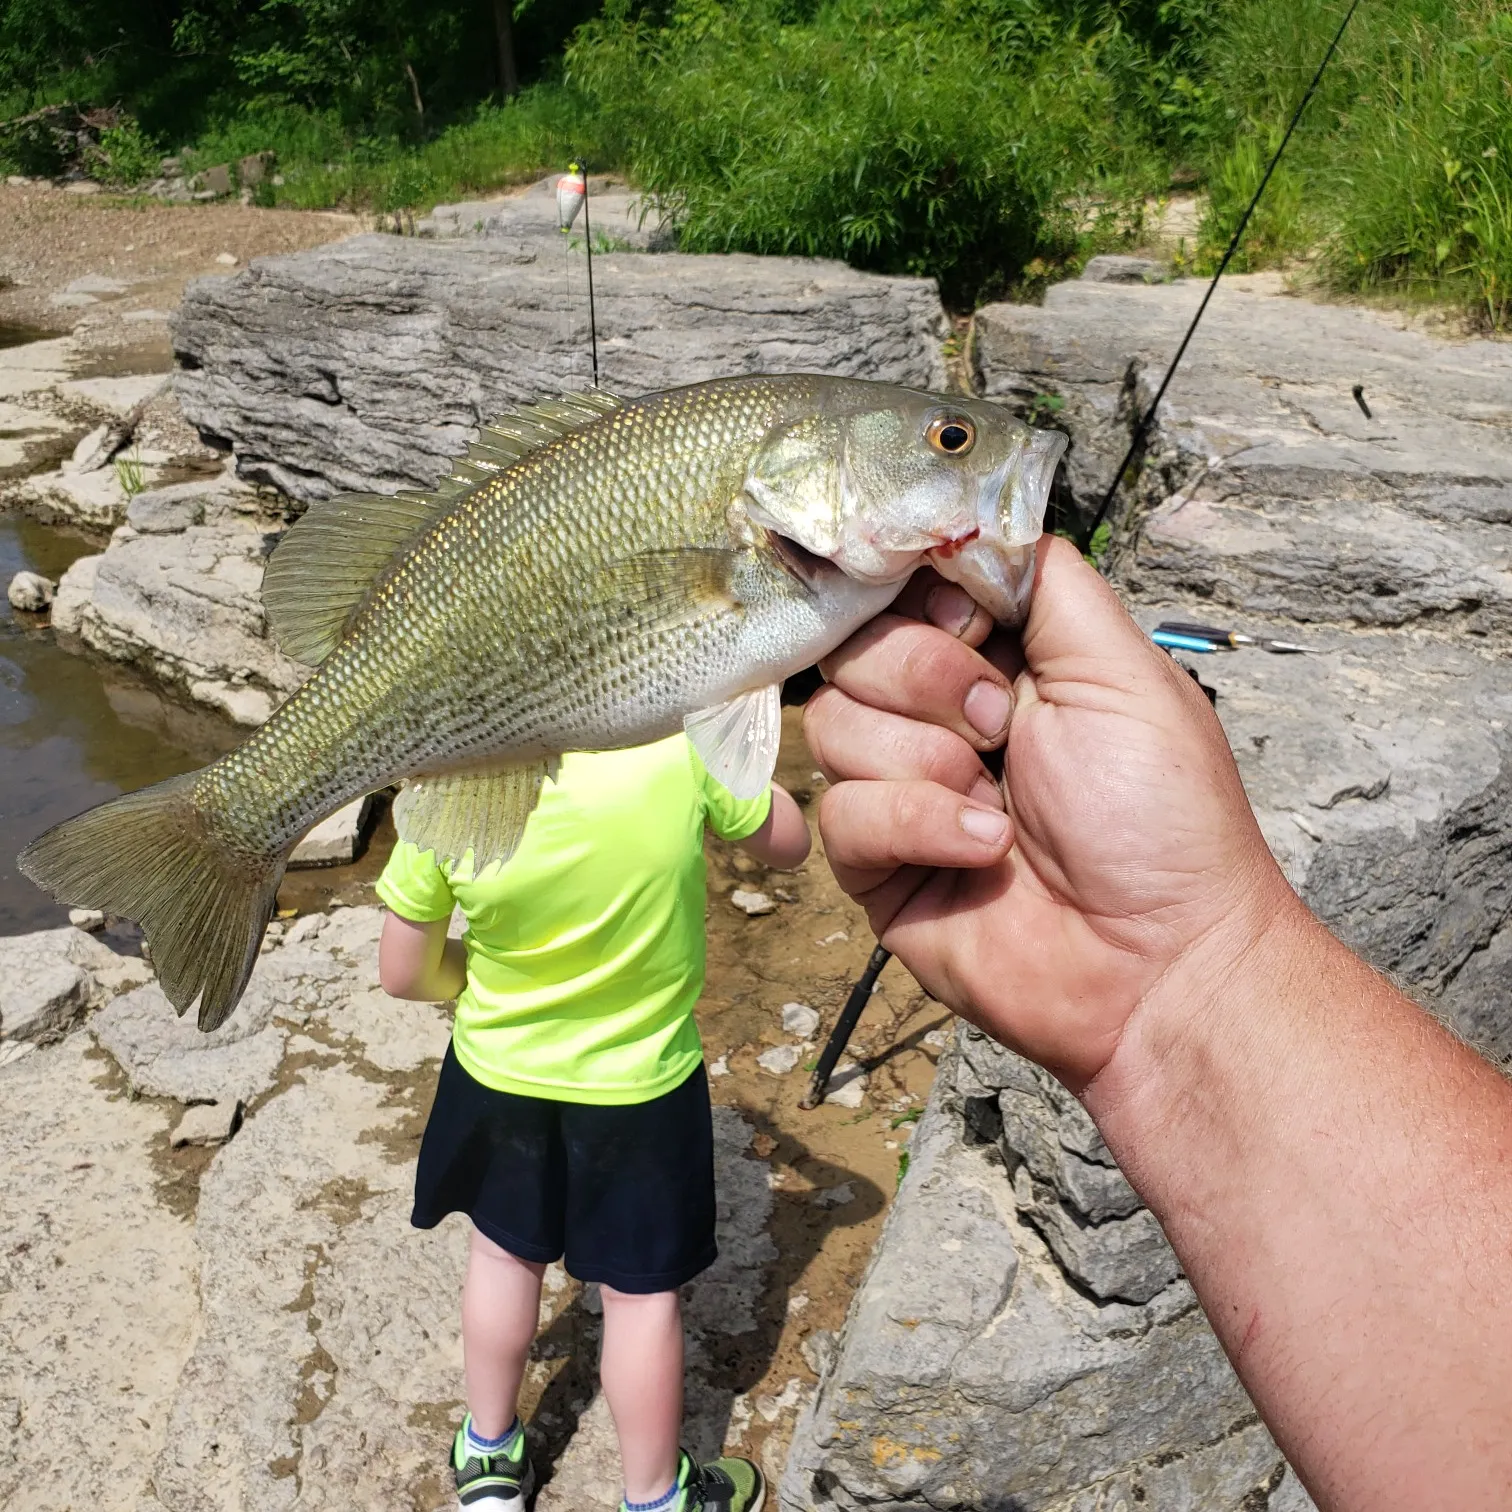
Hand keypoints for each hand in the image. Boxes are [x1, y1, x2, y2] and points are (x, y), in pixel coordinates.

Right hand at [804, 536, 1297, 1088]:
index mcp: (1000, 660)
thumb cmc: (1161, 820)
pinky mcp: (877, 865)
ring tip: (1000, 805)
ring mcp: (904, 789)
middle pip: (854, 647)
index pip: (904, 589)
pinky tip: (984, 852)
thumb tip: (978, 516)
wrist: (1158, 964)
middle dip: (927, 678)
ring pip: (835, 725)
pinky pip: (843, 813)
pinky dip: (918, 825)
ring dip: (927, 761)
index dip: (914, 592)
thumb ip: (1046, 581)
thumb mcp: (1123, 670)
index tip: (962, 616)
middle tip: (1002, 724)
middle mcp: (941, 716)